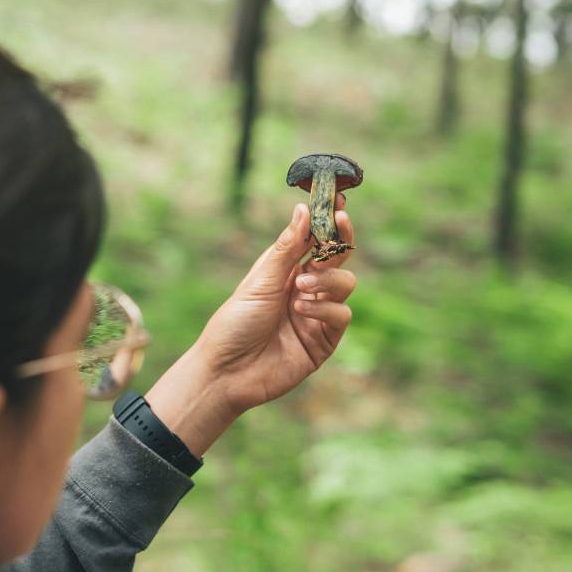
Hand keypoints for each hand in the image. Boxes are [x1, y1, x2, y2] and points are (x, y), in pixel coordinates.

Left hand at [146, 201, 355, 455]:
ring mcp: (317, 315)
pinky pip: (341, 315)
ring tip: (301, 287)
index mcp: (286, 270)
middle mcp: (306, 289)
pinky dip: (326, 309)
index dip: (329, 220)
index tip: (338, 200)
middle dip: (339, 241)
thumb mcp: (260, 280)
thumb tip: (303, 209)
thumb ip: (286, 248)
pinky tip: (302, 311)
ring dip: (328, 279)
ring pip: (346, 284)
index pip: (316, 239)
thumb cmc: (234, 324)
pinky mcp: (324, 341)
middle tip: (334, 229)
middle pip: (338, 257)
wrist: (226, 371)